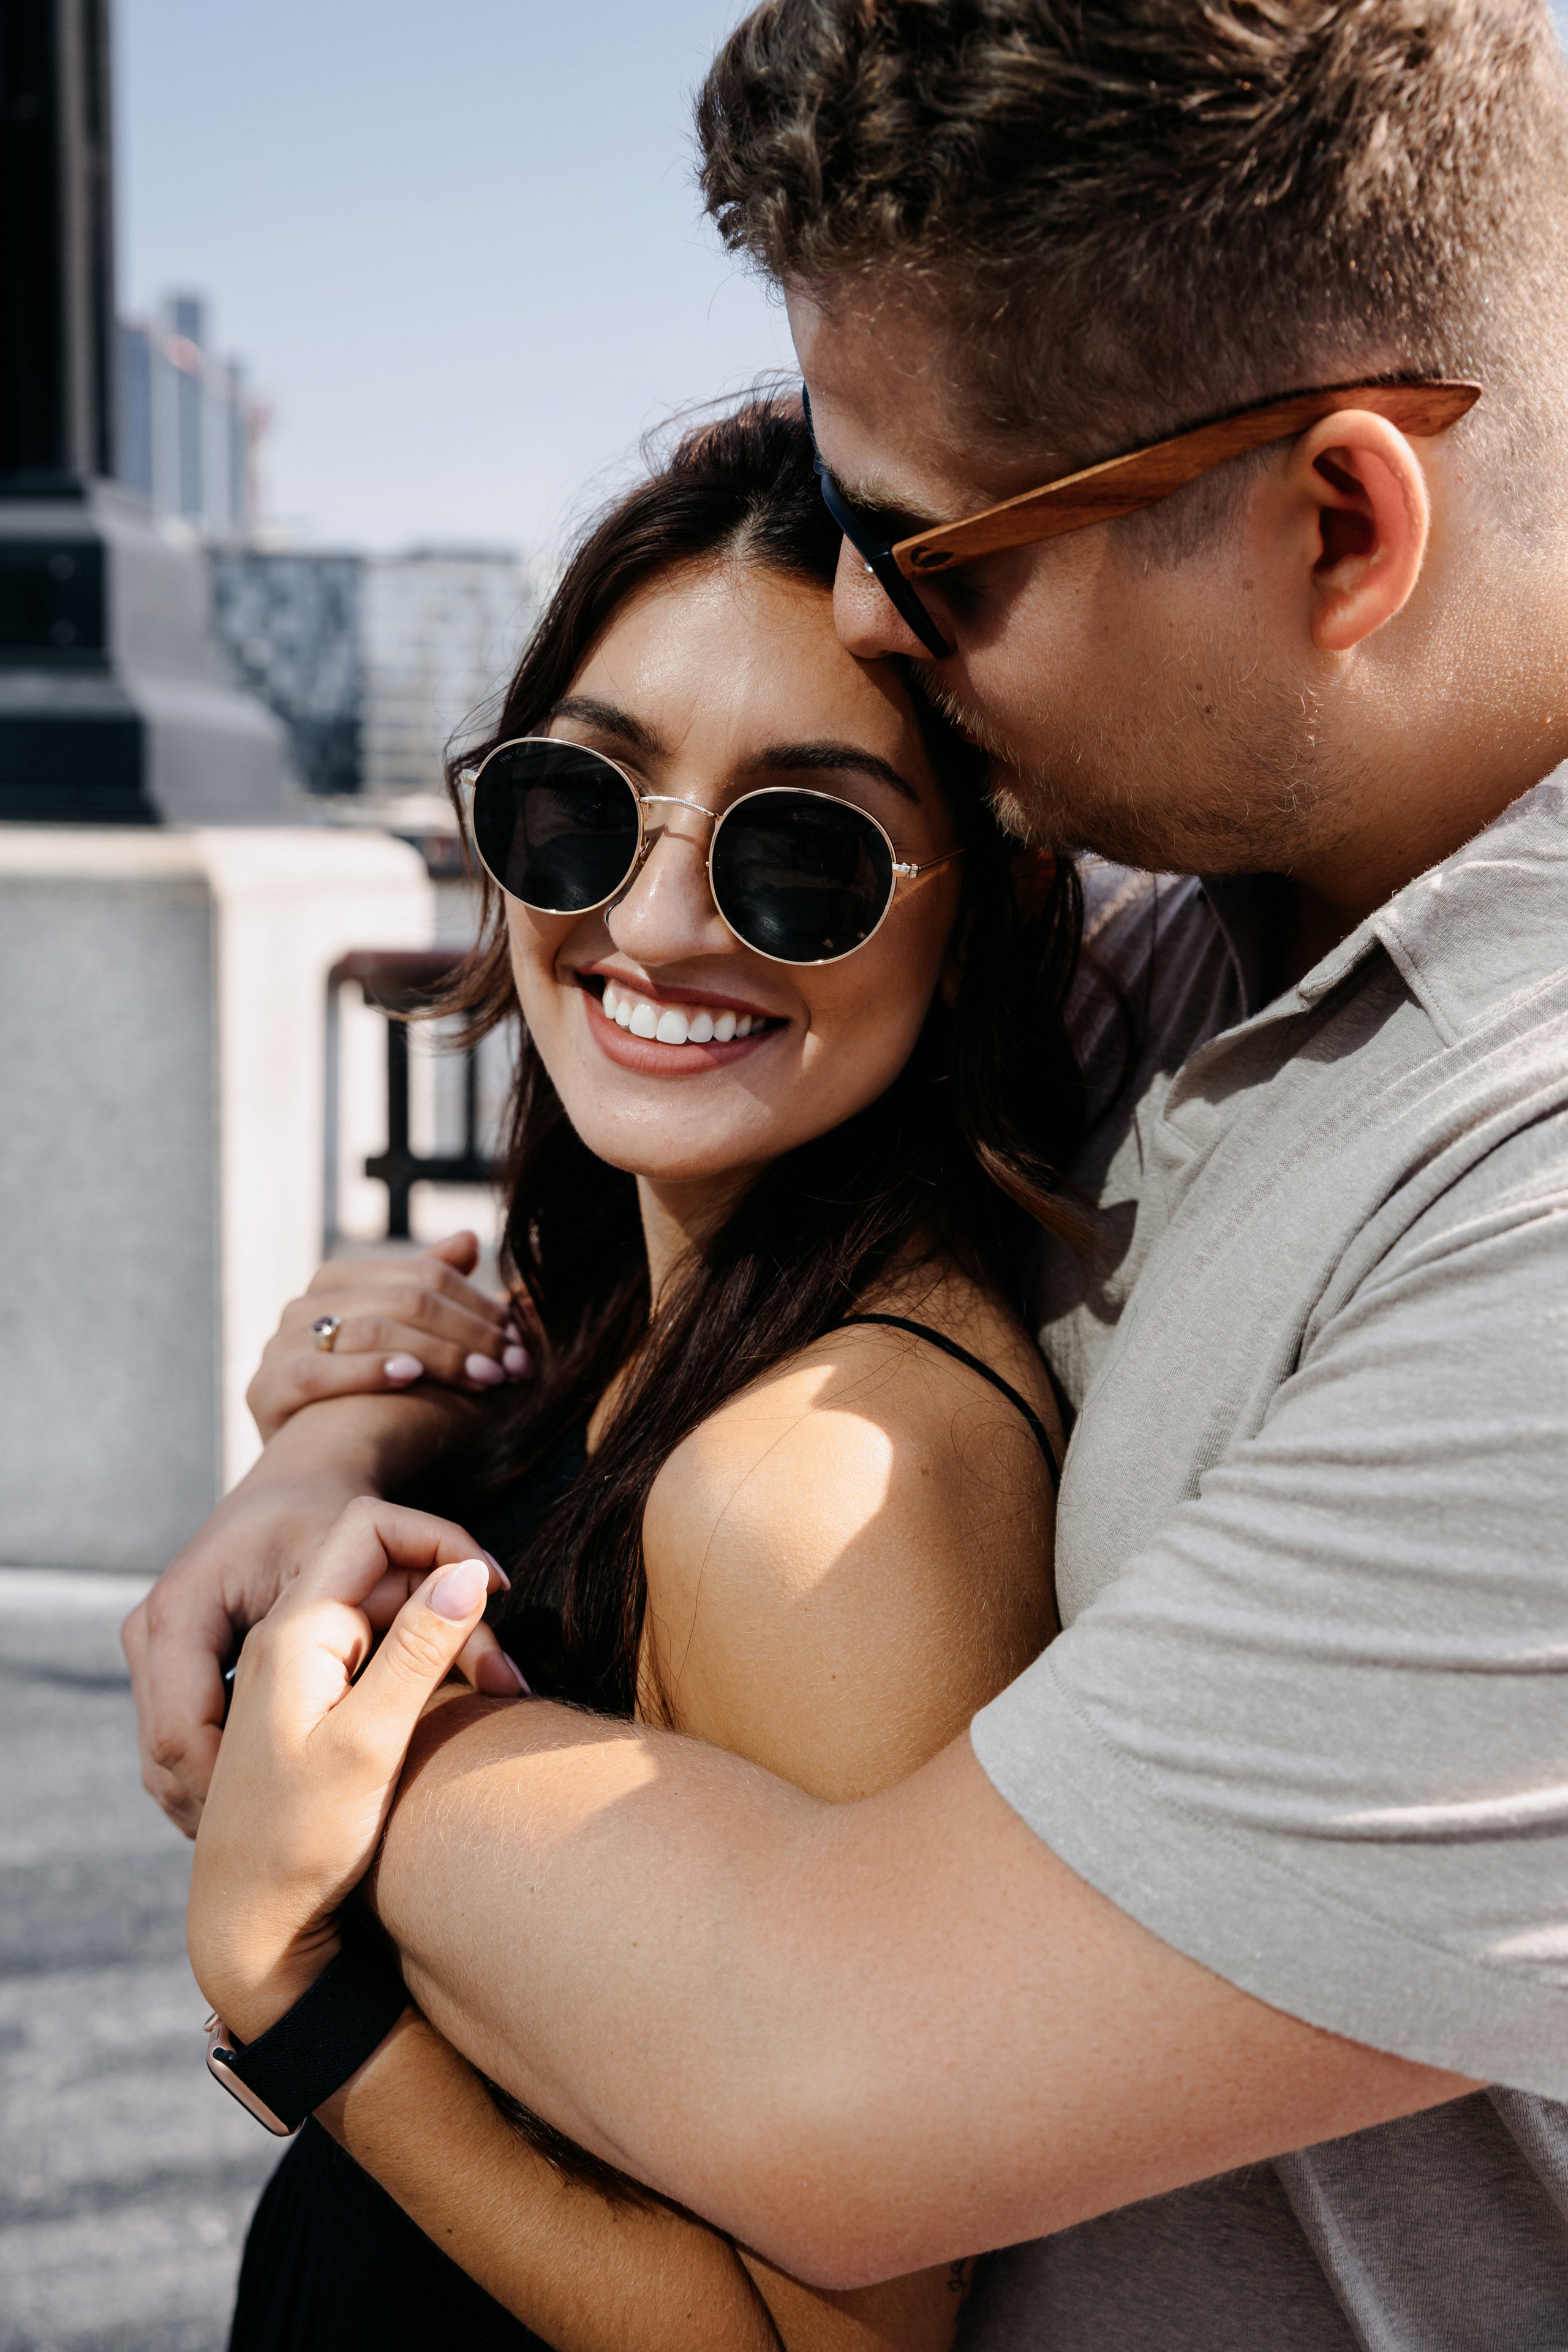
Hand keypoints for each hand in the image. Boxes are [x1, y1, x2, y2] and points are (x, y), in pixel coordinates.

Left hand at [187, 1497, 516, 2041]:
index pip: (369, 1528)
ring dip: (439, 1637)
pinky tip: (449, 1708)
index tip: (499, 1586)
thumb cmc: (300, 1842)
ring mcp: (293, 1672)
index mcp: (294, 1631)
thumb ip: (416, 1651)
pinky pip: (367, 1655)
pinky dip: (414, 1666)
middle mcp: (286, 1638)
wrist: (248, 1924)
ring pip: (379, 1615)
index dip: (439, 1539)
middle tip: (508, 1667)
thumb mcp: (368, 1743)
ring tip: (495, 1692)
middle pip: (380, 1571)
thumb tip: (466, 1572)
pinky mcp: (306, 1705)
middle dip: (450, 1596)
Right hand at [247, 1231, 534, 1443]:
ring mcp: (277, 1348)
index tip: (522, 1339)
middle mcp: (304, 1307)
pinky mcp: (264, 1392)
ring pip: (367, 1330)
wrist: (313, 1475)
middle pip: (402, 1301)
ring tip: (484, 1377)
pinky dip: (367, 1370)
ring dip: (436, 1354)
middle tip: (515, 1365)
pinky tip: (411, 1376)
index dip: (478, 1306)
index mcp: (338, 1282)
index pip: (422, 1277)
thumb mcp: (409, 1344)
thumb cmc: (371, 1404)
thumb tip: (469, 1238)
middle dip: (468, 1334)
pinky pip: (317, 1372)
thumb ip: (429, 1290)